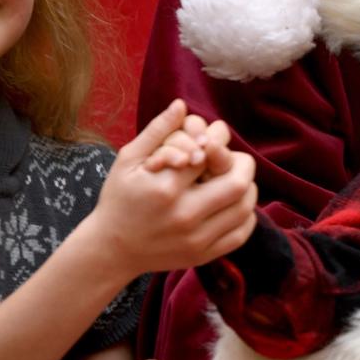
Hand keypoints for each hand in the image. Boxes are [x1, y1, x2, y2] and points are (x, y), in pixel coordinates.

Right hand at [87, 100, 257, 276]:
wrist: (112, 250)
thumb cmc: (119, 198)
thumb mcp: (128, 160)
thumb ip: (157, 132)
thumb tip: (181, 104)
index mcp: (165, 188)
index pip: (209, 155)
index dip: (217, 142)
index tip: (213, 141)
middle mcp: (184, 215)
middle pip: (237, 183)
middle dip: (242, 164)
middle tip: (234, 159)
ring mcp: (196, 239)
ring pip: (244, 208)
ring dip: (247, 188)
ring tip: (234, 179)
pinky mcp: (203, 255)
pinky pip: (241, 233)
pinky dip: (246, 215)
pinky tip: (234, 204)